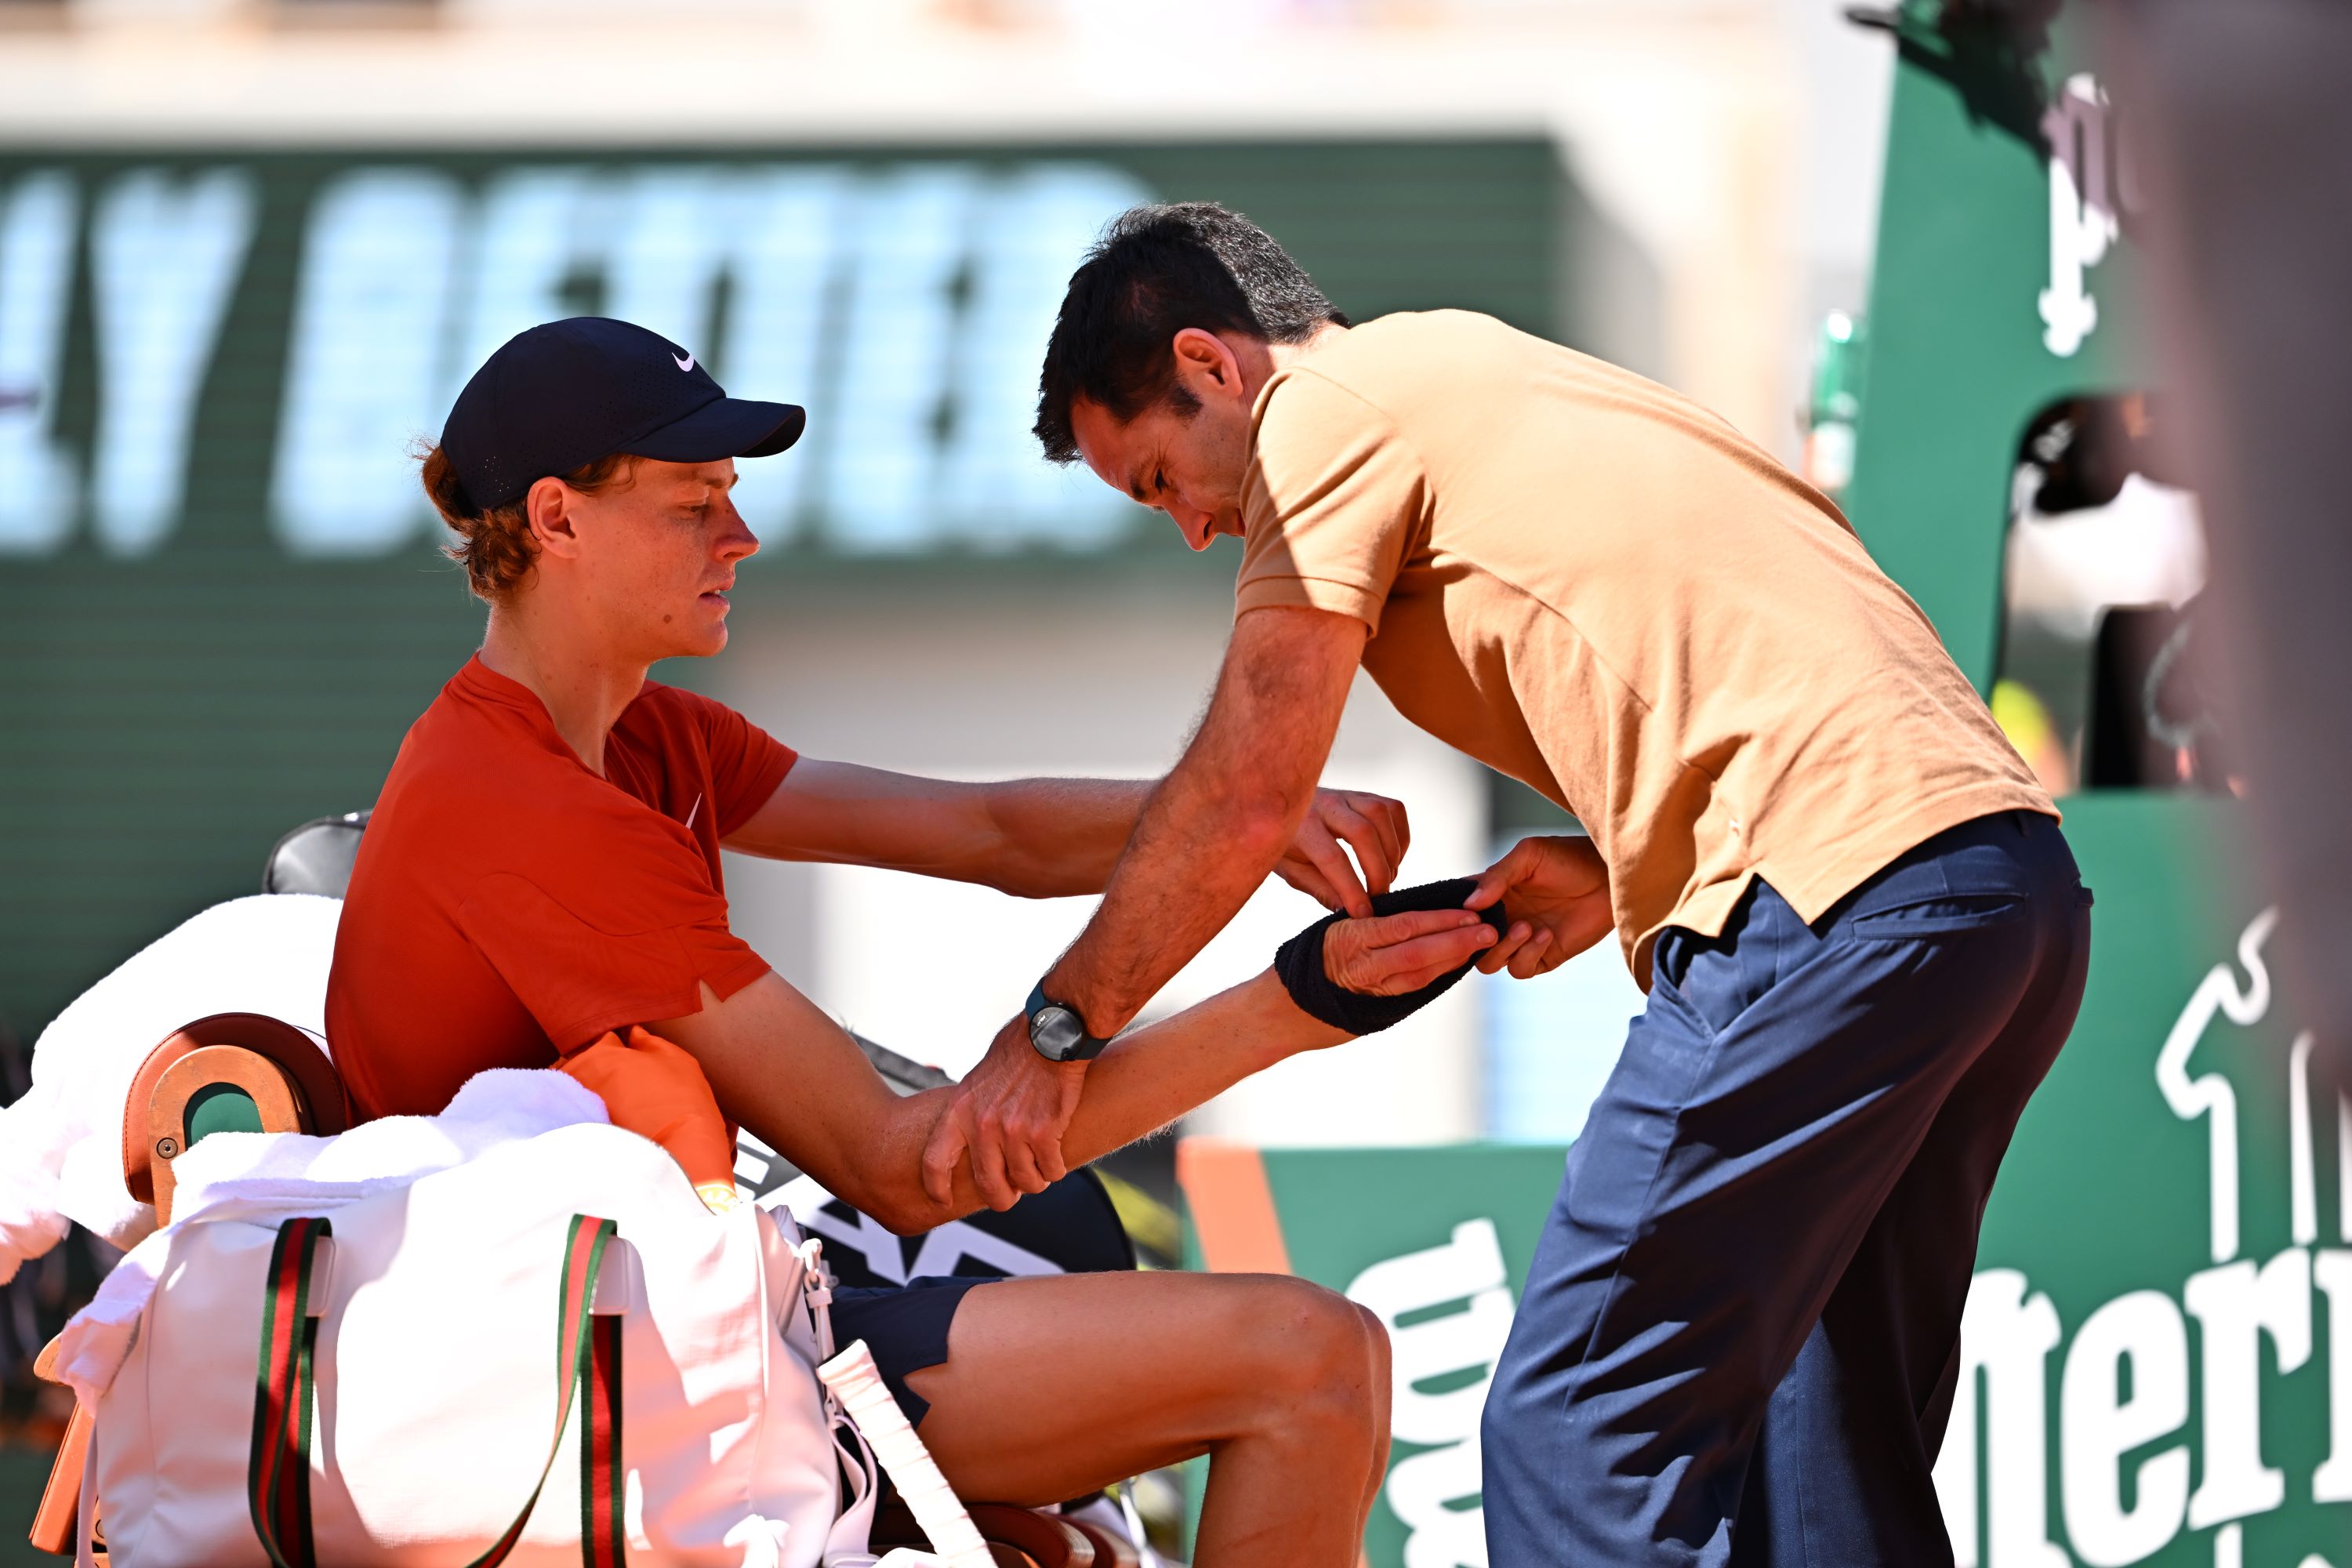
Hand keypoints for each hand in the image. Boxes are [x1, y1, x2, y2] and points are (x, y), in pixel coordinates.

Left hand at [920, 1015, 1088, 1210]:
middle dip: (1002, 1198)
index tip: (943, 1200)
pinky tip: (1056, 1158)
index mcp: (960, 1110)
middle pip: (988, 1185)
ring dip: (1035, 1181)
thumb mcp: (978, 1080)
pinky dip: (1056, 1169)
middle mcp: (983, 1125)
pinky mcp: (1045, 1131)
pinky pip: (1051, 1170)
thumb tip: (972, 1141)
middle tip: (1011, 1195)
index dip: (937, 1187)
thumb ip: (972, 1111)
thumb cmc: (1018, 1051)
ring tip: (1040, 1170)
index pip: (935, 1161)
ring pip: (1025, 1181)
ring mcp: (1014, 1130)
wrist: (1051, 1035)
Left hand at [1274, 788, 1411, 915]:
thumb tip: (1349, 912)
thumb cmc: (1288, 844)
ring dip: (1392, 852)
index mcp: (1302, 826)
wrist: (1281, 808)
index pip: (1332, 858)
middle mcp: (1325, 805)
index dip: (1351, 889)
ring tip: (1386, 877)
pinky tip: (1391, 858)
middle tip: (1378, 897)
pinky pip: (1393, 808)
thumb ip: (1321, 890)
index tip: (1363, 913)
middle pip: (1363, 832)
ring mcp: (1347, 796)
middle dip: (1377, 871)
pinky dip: (1400, 836)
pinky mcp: (1364, 795)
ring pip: (1381, 813)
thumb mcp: (1294, 872)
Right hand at [1322, 906, 1501, 995]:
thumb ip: (1375, 917)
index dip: (1439, 920)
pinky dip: (1440, 973)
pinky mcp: (1379, 1003)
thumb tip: (1422, 904)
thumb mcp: (1340, 924)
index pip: (1403, 926)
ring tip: (1481, 944)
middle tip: (1488, 930)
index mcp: (1352, 935)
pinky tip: (1460, 961)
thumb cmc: (1323, 950)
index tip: (1469, 912)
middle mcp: (1362, 963)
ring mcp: (1371, 986)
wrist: (1295, 1000)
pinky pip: (1415, 987)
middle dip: (1455, 941)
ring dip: (1454, 958)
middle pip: (1416, 952)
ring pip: (1419, 973)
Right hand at [1463, 835, 1613, 978]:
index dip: (1453, 916)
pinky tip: (1546, 934)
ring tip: (1526, 926)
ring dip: (1504, 948)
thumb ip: (1498, 876)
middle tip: (1491, 927)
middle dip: (1474, 939)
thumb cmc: (1569, 858)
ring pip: (1490, 962)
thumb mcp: (1529, 856)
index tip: (1462, 913)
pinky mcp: (1544, 957)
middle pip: (1468, 944)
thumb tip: (1470, 904)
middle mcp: (1502, 919)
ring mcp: (1521, 940)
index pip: (1458, 910)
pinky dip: (1528, 955)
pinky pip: (1521, 969)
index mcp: (1492, 893)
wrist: (1609, 878)